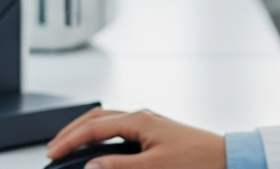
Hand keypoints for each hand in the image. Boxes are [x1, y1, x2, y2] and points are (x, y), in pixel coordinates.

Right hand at [46, 108, 226, 168]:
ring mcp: (148, 123)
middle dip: (72, 131)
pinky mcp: (155, 132)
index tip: (53, 153)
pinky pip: (119, 128)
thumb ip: (120, 166)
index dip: (69, 141)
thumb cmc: (198, 161)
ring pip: (107, 121)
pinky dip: (102, 135)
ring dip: (86, 131)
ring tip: (70, 144)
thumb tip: (91, 166)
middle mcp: (142, 117)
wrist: (227, 159)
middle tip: (54, 146)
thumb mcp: (154, 168)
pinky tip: (99, 147)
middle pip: (96, 118)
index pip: (93, 128)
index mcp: (139, 120)